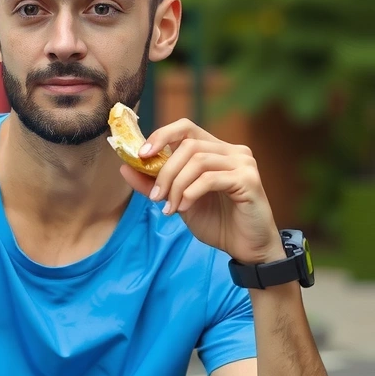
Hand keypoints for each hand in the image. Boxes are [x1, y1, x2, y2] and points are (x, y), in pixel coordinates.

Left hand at [118, 119, 284, 264]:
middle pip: (188, 145)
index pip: (186, 127)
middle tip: (156, 197)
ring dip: (176, 186)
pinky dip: (191, 193)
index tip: (141, 155)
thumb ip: (154, 184)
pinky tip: (185, 208)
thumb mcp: (178, 201)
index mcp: (215, 150)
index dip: (161, 135)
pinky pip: (210, 178)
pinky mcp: (249, 180)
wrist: (246, 248)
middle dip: (165, 172)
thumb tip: (125, 167)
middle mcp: (232, 151)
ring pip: (197, 161)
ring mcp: (243, 163)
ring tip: (170, 208)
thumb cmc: (216, 222)